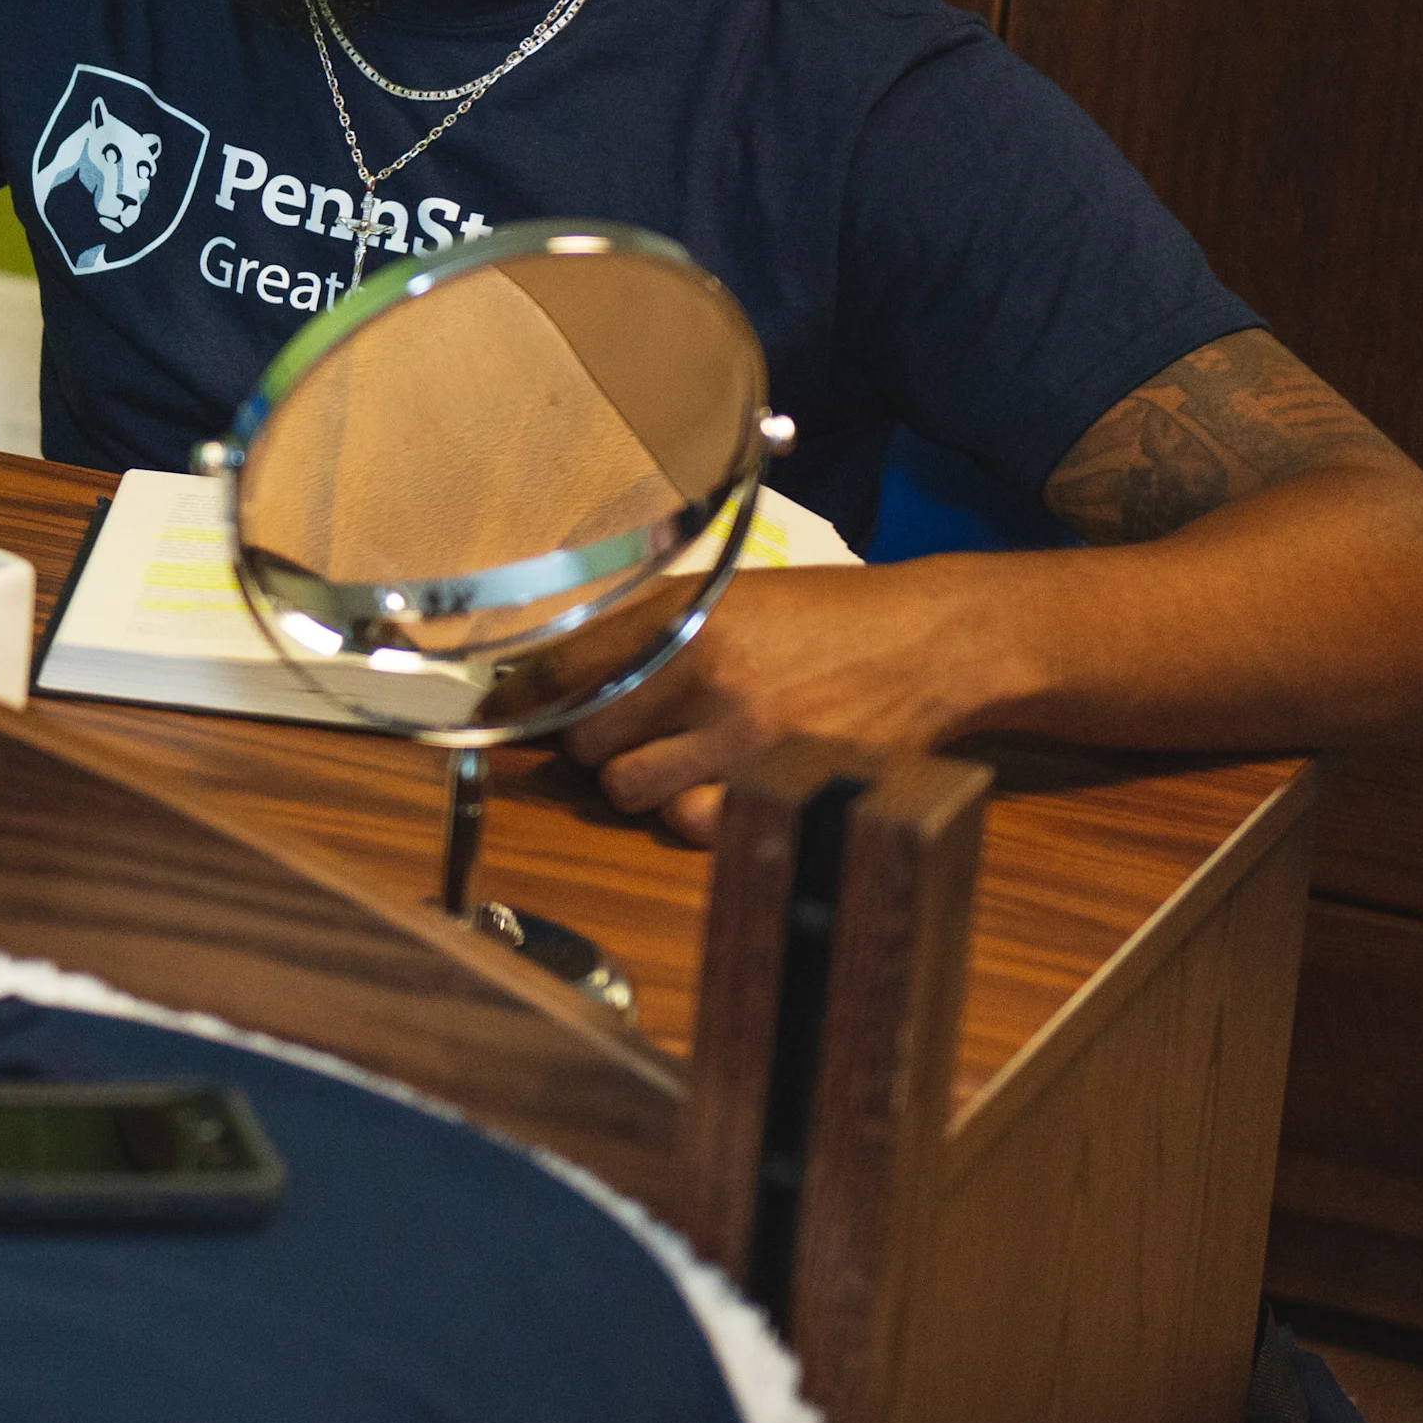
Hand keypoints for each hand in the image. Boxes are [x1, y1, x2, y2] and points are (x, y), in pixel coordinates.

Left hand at [553, 565, 992, 845]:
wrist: (928, 643)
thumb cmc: (817, 617)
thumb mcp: (724, 596)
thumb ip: (638, 630)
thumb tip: (540, 672)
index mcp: (682, 620)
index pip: (562, 669)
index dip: (519, 696)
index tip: (494, 708)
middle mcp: (705, 678)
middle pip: (585, 740)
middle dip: (594, 739)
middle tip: (628, 725)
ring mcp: (743, 740)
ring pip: (630, 790)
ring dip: (640, 779)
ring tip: (679, 752)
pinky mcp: (778, 787)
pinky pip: (689, 826)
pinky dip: (692, 813)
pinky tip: (720, 781)